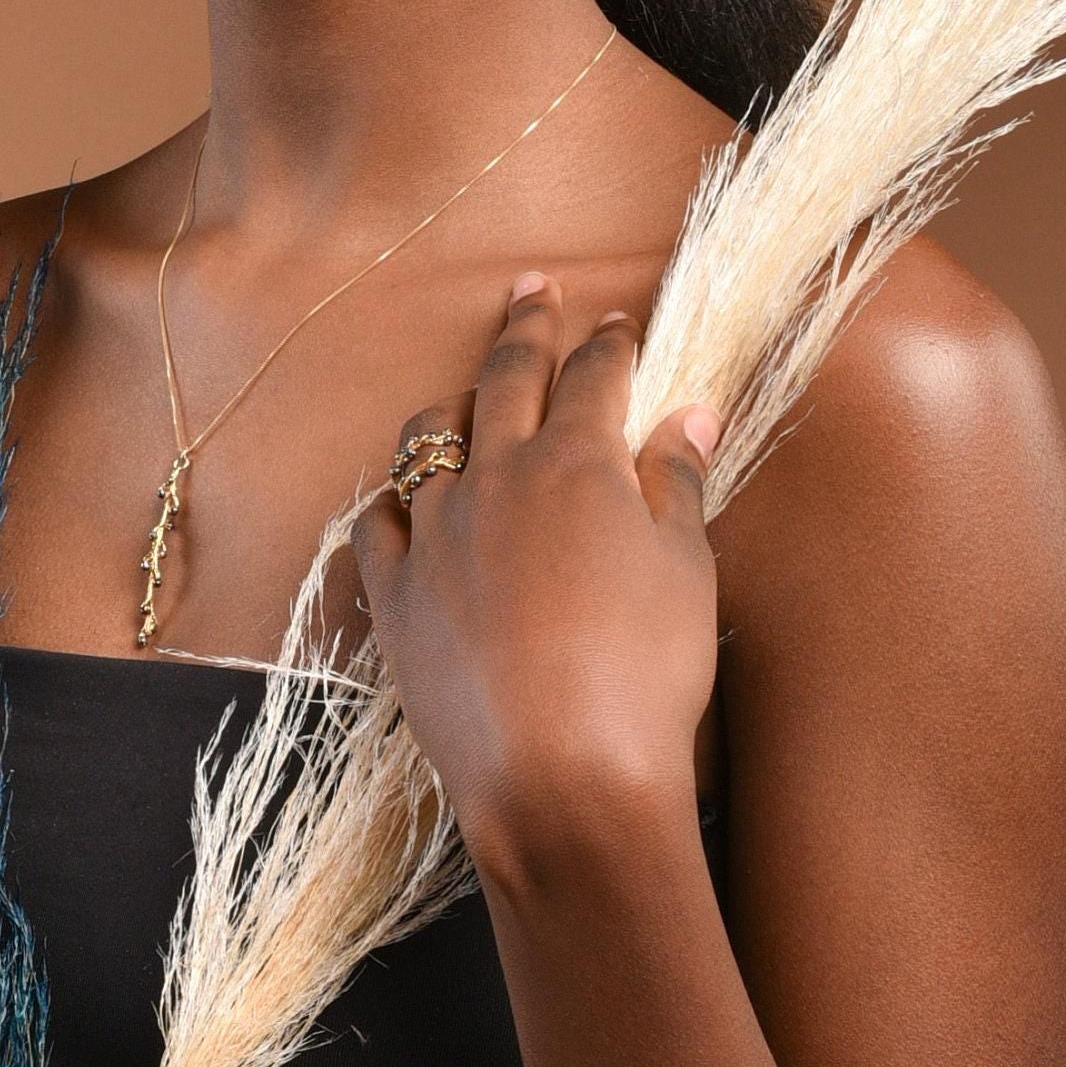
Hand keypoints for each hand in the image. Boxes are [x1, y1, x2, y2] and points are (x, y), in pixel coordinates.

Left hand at [349, 271, 723, 880]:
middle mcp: (496, 479)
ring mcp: (435, 534)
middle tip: (532, 289)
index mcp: (577, 463)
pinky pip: (377, 523)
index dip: (610, 345)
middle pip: (506, 379)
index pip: (595, 376)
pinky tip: (402, 502)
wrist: (562, 776)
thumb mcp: (685, 573)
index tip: (618, 325)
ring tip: (465, 399)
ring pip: (428, 440)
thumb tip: (688, 414)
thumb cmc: (645, 675)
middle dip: (525, 328)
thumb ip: (677, 485)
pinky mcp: (395, 596)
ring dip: (452, 409)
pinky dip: (391, 502)